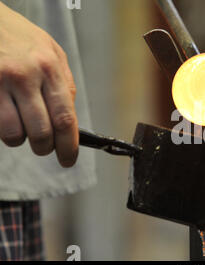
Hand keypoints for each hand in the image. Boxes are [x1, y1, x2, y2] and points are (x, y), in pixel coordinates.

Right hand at [0, 3, 77, 166]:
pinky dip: (3, 130)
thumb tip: (70, 119)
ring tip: (22, 127)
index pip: (64, 118)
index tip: (68, 159)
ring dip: (20, 139)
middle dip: (45, 147)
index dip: (68, 145)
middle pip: (42, 132)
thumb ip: (64, 84)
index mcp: (49, 68)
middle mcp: (24, 76)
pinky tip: (7, 116)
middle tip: (44, 147)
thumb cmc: (21, 37)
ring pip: (13, 134)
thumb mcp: (52, 52)